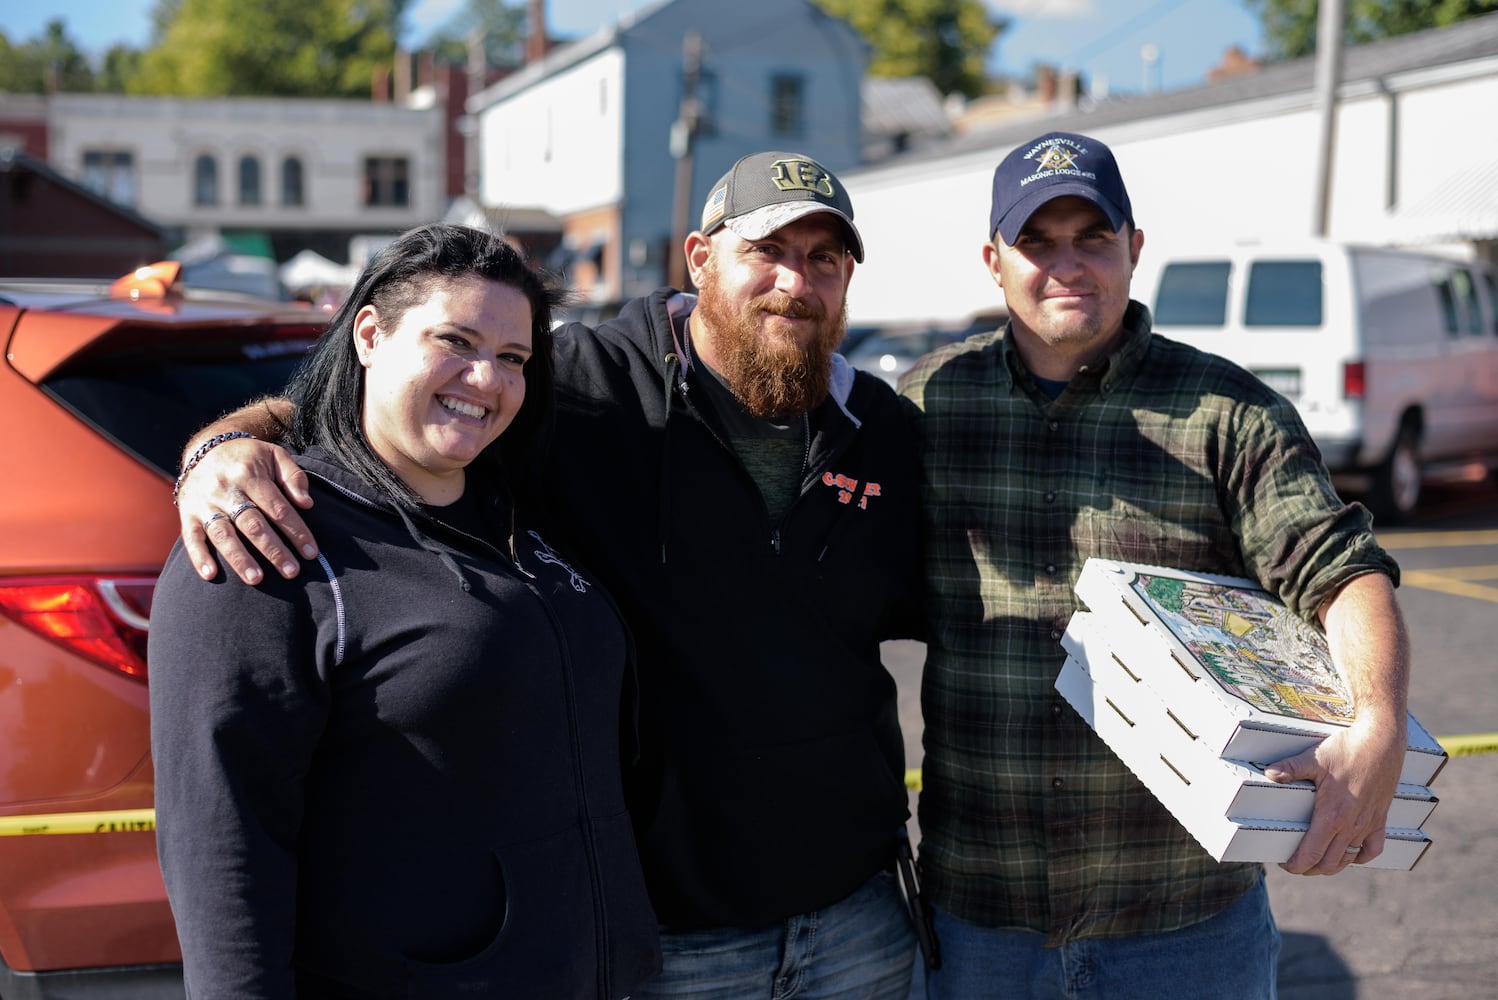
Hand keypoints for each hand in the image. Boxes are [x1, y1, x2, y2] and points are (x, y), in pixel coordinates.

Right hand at [177, 438, 316, 583]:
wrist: (206, 447)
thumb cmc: (249, 458)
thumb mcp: (275, 455)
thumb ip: (294, 477)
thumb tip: (307, 504)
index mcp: (250, 474)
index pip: (277, 508)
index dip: (296, 531)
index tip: (311, 553)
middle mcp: (225, 489)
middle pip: (252, 524)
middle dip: (273, 550)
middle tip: (292, 572)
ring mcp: (204, 503)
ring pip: (223, 534)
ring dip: (239, 558)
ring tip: (256, 579)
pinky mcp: (188, 514)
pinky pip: (191, 537)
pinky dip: (199, 557)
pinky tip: (211, 575)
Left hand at [1264, 717, 1404, 874]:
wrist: (1382, 742)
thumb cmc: (1347, 750)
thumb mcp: (1313, 758)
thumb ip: (1290, 769)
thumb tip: (1269, 774)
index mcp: (1332, 816)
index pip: (1311, 855)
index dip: (1296, 865)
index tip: (1285, 864)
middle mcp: (1351, 826)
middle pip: (1329, 864)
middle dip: (1310, 869)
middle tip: (1296, 863)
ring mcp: (1367, 825)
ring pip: (1348, 859)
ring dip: (1332, 866)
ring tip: (1317, 862)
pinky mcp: (1380, 819)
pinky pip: (1373, 849)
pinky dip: (1360, 856)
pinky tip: (1351, 855)